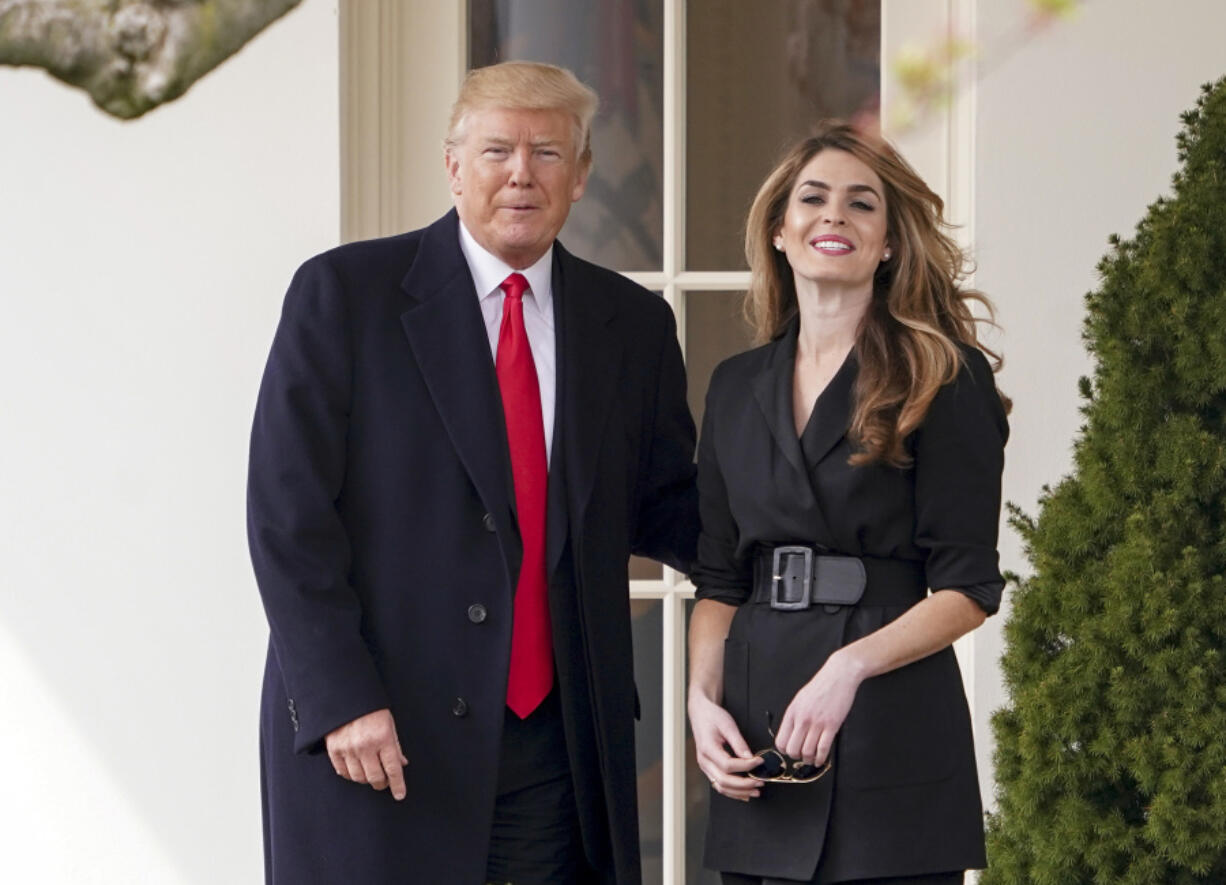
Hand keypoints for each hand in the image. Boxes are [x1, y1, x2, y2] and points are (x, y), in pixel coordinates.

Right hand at [325, 708, 407, 799]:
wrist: (346, 696)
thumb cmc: (371, 709)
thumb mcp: (389, 724)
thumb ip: (395, 746)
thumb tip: (401, 764)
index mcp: (383, 738)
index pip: (393, 769)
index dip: (397, 785)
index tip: (400, 794)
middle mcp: (365, 746)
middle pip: (375, 778)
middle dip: (382, 783)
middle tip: (384, 782)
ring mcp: (348, 748)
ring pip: (359, 778)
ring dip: (366, 779)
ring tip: (370, 773)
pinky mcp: (334, 749)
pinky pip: (342, 772)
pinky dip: (350, 774)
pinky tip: (356, 769)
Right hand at [687, 693, 762, 800]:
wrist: (700, 713)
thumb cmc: (712, 717)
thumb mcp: (728, 725)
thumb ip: (739, 743)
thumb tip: (750, 757)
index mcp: (707, 748)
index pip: (728, 765)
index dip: (746, 766)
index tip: (759, 762)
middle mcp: (704, 761)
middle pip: (724, 781)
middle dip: (744, 785)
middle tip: (760, 781)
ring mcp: (705, 766)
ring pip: (721, 787)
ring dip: (739, 792)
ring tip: (755, 790)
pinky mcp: (709, 768)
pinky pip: (719, 785)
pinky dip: (733, 792)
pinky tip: (744, 794)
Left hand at [774, 651, 864, 766]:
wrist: (838, 675)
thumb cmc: (821, 686)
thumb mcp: (800, 699)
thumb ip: (795, 716)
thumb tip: (791, 733)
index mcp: (792, 712)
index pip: (781, 740)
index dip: (785, 750)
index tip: (791, 751)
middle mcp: (802, 718)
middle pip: (793, 749)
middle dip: (797, 758)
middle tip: (802, 757)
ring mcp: (817, 723)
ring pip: (807, 752)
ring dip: (809, 760)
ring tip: (812, 760)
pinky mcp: (832, 725)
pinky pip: (823, 748)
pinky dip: (821, 759)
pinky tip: (821, 760)